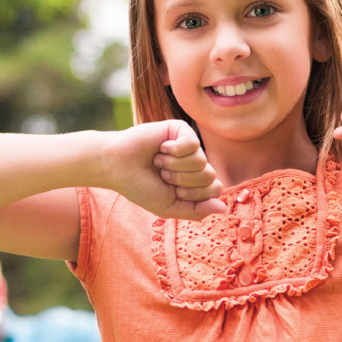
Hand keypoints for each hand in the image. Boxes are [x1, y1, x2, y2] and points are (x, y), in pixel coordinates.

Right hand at [97, 120, 221, 219]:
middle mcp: (195, 162)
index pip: (215, 189)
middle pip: (209, 176)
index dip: (193, 195)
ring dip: (175, 166)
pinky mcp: (181, 129)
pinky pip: (193, 144)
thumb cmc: (141, 187)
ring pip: (201, 161)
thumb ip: (197, 211)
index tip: (172, 192)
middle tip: (162, 175)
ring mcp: (189, 145)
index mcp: (196, 181)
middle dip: (182, 181)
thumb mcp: (170, 208)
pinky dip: (174, 151)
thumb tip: (223, 208)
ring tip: (158, 162)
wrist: (117, 167)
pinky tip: (161, 149)